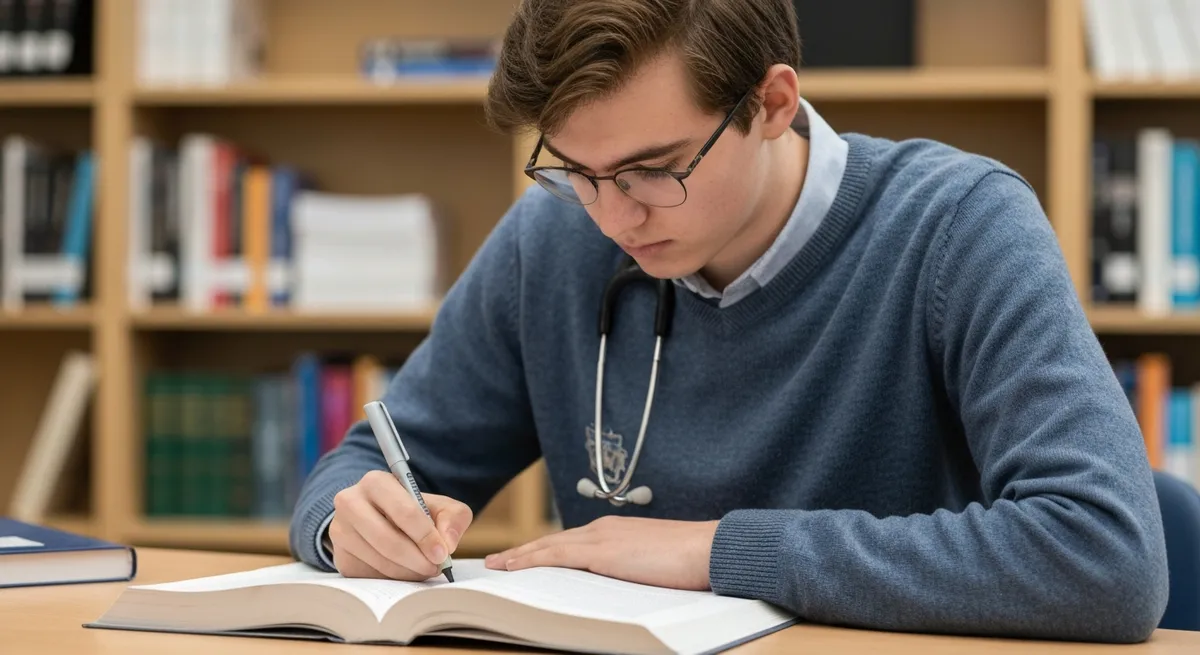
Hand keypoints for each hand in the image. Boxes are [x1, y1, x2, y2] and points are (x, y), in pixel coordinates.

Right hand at [329, 470, 472, 580]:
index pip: (403, 511)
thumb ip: (453, 517)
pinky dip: (394, 579)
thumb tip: (448, 543)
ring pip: (379, 561)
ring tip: (425, 569)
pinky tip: (406, 571)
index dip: (425, 535)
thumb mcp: (438, 506)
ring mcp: (340, 531)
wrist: (379, 517)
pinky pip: (370, 576)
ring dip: (408, 572)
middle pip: (387, 540)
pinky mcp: (340, 557)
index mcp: (376, 482)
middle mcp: (350, 503)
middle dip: (417, 559)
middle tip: (436, 567)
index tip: (442, 553)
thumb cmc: (412, 510)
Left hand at [485, 516, 719, 590]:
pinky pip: (555, 555)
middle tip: (497, 561)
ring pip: (548, 546)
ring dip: (520, 555)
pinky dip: (530, 559)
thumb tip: (619, 587)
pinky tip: (512, 567)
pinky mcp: (601, 551)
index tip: (525, 558)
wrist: (708, 550)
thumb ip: (632, 571)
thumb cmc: (691, 562)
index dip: (544, 550)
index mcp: (616, 532)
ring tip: (496, 566)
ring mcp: (601, 537)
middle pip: (553, 542)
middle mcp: (603, 529)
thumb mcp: (653, 566)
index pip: (571, 542)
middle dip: (524, 551)